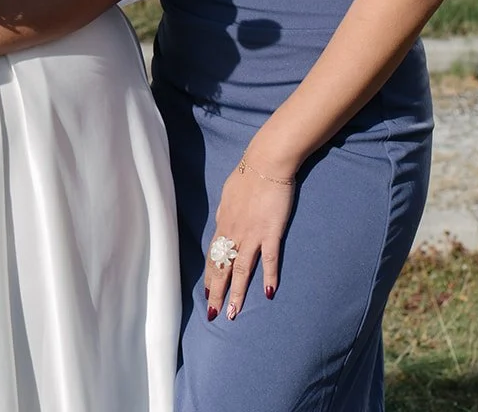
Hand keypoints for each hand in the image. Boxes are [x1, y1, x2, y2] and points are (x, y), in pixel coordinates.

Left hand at [205, 153, 297, 321]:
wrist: (265, 163)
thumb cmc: (246, 176)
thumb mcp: (228, 196)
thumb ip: (226, 214)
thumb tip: (224, 223)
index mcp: (223, 224)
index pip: (213, 256)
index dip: (209, 276)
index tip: (207, 293)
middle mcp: (233, 233)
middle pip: (222, 267)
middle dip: (216, 292)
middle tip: (213, 314)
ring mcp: (251, 234)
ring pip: (241, 269)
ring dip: (237, 293)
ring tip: (233, 312)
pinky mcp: (270, 232)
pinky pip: (269, 259)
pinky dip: (268, 276)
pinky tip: (267, 293)